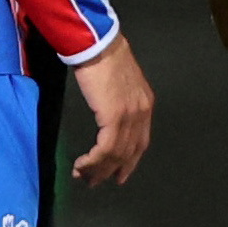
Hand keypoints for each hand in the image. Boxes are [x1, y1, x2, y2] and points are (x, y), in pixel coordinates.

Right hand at [65, 36, 153, 184]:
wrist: (97, 44)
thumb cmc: (102, 58)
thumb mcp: (118, 83)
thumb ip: (118, 101)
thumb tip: (107, 117)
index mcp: (145, 104)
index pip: (140, 142)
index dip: (129, 162)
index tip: (118, 175)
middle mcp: (142, 112)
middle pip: (129, 152)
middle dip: (111, 170)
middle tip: (94, 182)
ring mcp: (131, 115)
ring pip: (117, 154)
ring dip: (98, 169)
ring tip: (83, 177)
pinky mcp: (115, 117)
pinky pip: (106, 148)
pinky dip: (94, 160)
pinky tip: (82, 165)